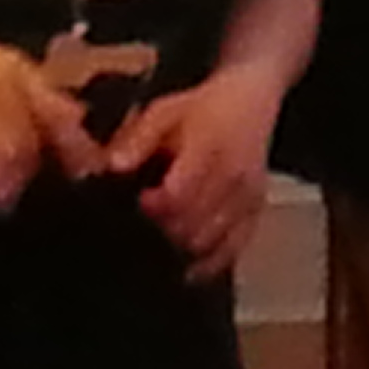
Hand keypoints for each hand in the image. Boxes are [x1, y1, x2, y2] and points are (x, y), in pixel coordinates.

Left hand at [108, 63, 290, 281]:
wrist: (251, 99)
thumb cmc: (200, 109)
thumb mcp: (164, 111)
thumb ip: (138, 138)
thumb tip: (113, 167)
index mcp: (209, 148)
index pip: (178, 196)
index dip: (152, 208)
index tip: (137, 202)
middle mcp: (234, 177)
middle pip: (191, 227)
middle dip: (160, 234)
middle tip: (140, 229)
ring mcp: (248, 197)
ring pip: (208, 243)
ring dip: (179, 251)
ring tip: (157, 243)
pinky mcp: (255, 211)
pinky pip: (232, 250)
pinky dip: (207, 264)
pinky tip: (185, 268)